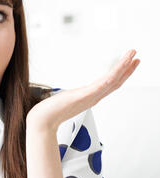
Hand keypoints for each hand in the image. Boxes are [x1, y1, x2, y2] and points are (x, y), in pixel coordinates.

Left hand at [26, 49, 140, 132]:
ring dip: (124, 68)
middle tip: (136, 57)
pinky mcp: (86, 96)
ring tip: (133, 55)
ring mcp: (90, 97)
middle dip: (127, 70)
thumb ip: (66, 99)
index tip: (127, 64)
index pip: (109, 85)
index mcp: (88, 98)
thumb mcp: (62, 101)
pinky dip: (115, 73)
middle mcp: (92, 98)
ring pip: (113, 81)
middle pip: (115, 83)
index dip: (120, 75)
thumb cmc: (49, 112)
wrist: (42, 121)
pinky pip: (104, 83)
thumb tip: (60, 97)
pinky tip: (122, 66)